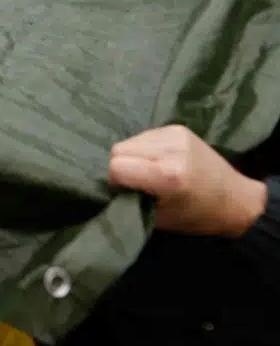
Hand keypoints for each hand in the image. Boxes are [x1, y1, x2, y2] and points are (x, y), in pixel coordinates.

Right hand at [109, 124, 267, 236]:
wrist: (235, 199)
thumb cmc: (196, 216)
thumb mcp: (159, 217)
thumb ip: (131, 199)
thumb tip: (109, 186)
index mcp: (168, 175)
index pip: (116, 166)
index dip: (117, 182)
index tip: (128, 192)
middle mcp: (171, 149)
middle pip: (118, 150)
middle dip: (122, 166)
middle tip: (139, 182)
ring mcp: (174, 134)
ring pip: (129, 141)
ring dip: (132, 156)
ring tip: (150, 170)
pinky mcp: (177, 128)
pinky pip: (143, 136)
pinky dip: (144, 149)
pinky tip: (159, 160)